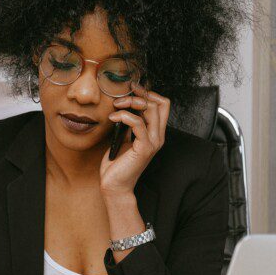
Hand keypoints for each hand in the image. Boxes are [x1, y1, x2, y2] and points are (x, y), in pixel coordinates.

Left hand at [99, 82, 169, 196]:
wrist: (114, 186)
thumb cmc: (117, 164)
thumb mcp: (123, 138)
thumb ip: (128, 125)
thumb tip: (124, 107)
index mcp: (155, 133)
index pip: (162, 104)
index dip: (148, 93)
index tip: (131, 89)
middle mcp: (158, 136)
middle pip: (160, 103)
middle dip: (140, 94)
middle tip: (121, 96)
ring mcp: (153, 142)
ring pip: (151, 109)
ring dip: (131, 102)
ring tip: (116, 105)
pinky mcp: (144, 148)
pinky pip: (138, 123)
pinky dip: (124, 116)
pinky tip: (113, 117)